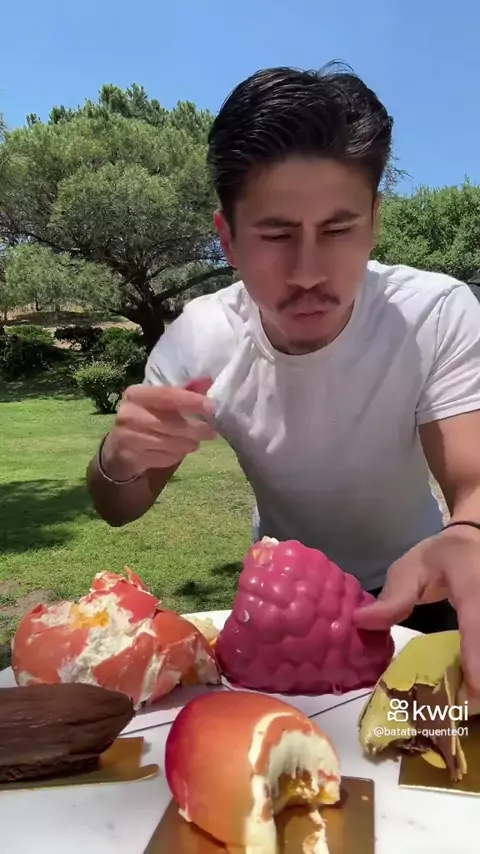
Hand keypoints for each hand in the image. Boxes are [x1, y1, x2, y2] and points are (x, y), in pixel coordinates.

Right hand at [100, 376, 216, 480]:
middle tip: (210, 432)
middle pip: (168, 422)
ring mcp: (127, 436)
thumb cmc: (148, 418)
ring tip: (196, 442)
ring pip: (166, 442)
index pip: (166, 395)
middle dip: (193, 428)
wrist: (121, 446)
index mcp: (136, 394)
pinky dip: (176, 455)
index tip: (211, 407)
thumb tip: (208, 380)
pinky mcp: (131, 456)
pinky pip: (162, 457)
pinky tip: (180, 451)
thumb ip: (185, 391)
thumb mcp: (162, 401)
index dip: (190, 401)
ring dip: (187, 443)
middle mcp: (128, 413)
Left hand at [352, 525, 479, 699]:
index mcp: (473, 586)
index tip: (472, 697)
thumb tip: (360, 622)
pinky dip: (478, 671)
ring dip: (479, 681)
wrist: (475, 539)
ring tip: (461, 705)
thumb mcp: (412, 569)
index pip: (477, 624)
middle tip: (459, 713)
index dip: (477, 660)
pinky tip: (468, 687)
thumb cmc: (442, 555)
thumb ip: (392, 598)